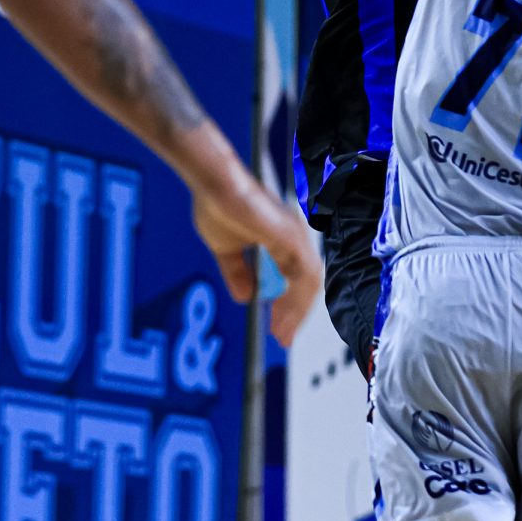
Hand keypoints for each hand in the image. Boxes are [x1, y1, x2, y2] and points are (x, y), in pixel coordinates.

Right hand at [190, 163, 320, 342]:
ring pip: (308, 283)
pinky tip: (283, 314)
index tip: (277, 326)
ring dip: (295, 311)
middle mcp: (294, 237)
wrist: (213, 184)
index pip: (296, 277)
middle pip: (307, 283)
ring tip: (281, 332)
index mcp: (282, 239)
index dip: (289, 304)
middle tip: (281, 336)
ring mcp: (295, 236)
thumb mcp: (227, 250)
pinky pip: (303, 275)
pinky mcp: (289, 238)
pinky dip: (295, 299)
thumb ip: (239, 273)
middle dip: (295, 313)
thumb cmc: (218, 205)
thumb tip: (246, 297)